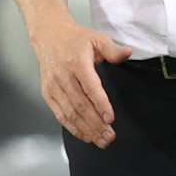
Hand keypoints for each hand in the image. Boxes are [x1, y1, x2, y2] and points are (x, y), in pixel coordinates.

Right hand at [31, 14, 132, 146]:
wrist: (48, 35)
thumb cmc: (75, 39)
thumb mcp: (96, 38)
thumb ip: (113, 49)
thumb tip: (128, 53)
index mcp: (76, 62)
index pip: (90, 87)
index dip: (100, 104)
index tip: (110, 118)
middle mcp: (63, 76)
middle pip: (80, 105)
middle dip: (95, 124)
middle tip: (109, 136)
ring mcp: (53, 86)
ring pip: (69, 113)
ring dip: (86, 129)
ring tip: (101, 140)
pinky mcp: (47, 94)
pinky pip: (60, 115)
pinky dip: (72, 128)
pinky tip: (85, 135)